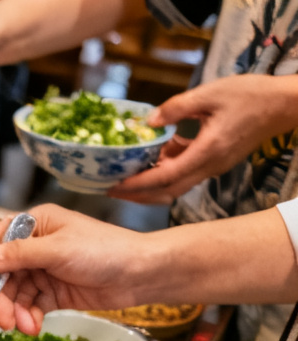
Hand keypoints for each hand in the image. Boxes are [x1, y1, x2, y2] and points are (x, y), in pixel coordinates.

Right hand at [0, 204, 163, 332]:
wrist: (141, 274)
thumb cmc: (105, 250)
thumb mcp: (58, 250)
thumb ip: (18, 255)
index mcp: (35, 225)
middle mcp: (35, 246)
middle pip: (2, 274)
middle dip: (0, 298)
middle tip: (3, 321)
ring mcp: (44, 270)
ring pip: (14, 293)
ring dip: (15, 312)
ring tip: (24, 327)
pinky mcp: (54, 292)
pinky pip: (30, 306)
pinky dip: (28, 318)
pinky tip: (34, 327)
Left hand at [109, 75, 297, 204]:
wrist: (284, 104)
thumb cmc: (252, 95)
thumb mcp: (210, 93)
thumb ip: (176, 107)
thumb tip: (149, 121)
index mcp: (207, 152)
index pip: (164, 177)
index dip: (137, 184)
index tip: (114, 186)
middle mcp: (210, 166)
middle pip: (167, 191)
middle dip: (138, 193)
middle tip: (113, 189)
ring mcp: (214, 166)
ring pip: (176, 183)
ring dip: (151, 182)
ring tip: (126, 174)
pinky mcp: (216, 160)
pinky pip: (187, 170)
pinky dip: (168, 167)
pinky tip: (155, 153)